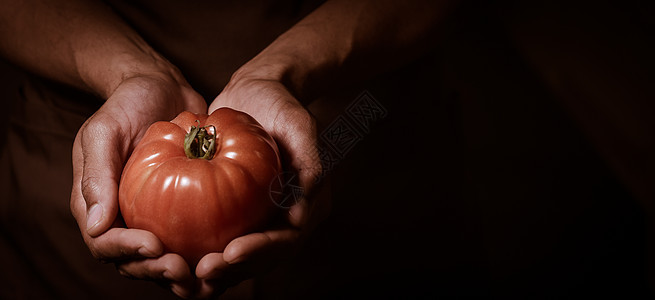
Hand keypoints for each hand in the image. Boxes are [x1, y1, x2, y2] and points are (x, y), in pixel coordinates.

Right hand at [69, 72, 206, 295]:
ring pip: (167, 261)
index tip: (155, 245)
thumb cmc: (127, 105)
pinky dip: (209, 254)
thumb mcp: (103, 132)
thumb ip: (97, 176)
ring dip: (185, 276)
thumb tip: (97, 227)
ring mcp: (156, 219)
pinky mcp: (185, 212)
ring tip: (208, 277)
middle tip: (184, 269)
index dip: (128, 252)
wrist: (161, 88)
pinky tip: (230, 255)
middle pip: (137, 262)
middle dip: (158, 271)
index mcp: (98, 207)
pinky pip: (195, 240)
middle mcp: (125, 220)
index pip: (106, 244)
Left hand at [185, 74, 331, 297]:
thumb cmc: (282, 104)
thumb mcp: (300, 125)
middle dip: (233, 270)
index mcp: (306, 206)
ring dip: (215, 270)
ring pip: (238, 256)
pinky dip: (200, 249)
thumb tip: (300, 215)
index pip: (286, 241)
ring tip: (186, 272)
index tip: (232, 252)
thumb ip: (309, 162)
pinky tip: (173, 252)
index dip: (260, 252)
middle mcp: (283, 219)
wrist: (256, 91)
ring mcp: (258, 218)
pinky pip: (219, 237)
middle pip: (261, 259)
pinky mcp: (234, 212)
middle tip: (203, 271)